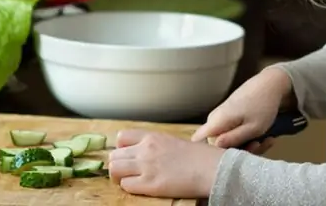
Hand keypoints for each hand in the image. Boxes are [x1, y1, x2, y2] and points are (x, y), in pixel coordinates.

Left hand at [108, 130, 224, 197]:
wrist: (211, 168)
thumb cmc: (199, 156)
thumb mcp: (173, 141)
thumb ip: (156, 145)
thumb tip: (146, 152)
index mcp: (152, 137)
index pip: (121, 137)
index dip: (121, 149)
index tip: (127, 156)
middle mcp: (145, 149)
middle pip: (114, 155)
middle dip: (118, 165)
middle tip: (127, 172)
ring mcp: (147, 167)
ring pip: (115, 169)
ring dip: (119, 177)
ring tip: (130, 180)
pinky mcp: (150, 184)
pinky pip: (126, 185)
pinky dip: (129, 188)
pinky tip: (140, 187)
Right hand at [191, 67, 290, 148]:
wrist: (270, 85)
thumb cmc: (262, 106)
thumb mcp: (253, 128)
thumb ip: (233, 139)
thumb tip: (214, 147)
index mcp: (216, 122)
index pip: (197, 141)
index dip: (209, 155)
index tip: (230, 158)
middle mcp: (214, 120)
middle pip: (216, 145)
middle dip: (237, 151)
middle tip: (257, 147)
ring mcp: (221, 119)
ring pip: (228, 141)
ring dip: (247, 146)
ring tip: (265, 141)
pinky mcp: (228, 118)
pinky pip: (233, 134)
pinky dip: (248, 138)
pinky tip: (264, 138)